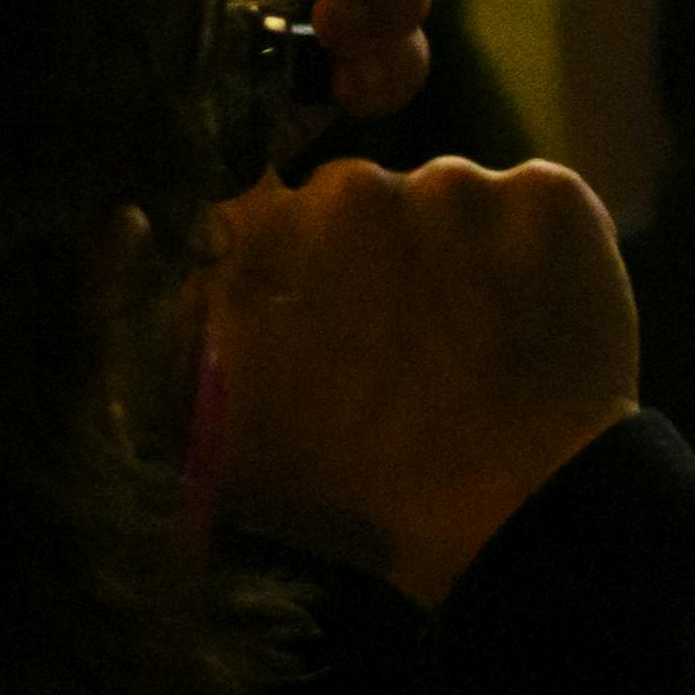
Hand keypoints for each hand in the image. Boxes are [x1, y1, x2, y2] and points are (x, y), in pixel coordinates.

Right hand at [197, 160, 637, 608]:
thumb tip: (145, 246)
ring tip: (471, 343)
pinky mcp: (549, 195)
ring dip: (453, 254)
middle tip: (400, 342)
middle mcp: (351, 189)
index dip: (292, 262)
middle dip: (371, 257)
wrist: (511, 509)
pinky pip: (531, 206)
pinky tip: (527, 322)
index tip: (322, 309)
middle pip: (357, 202)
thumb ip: (170, 340)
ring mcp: (458, 185)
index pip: (260, 208)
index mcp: (260, 238)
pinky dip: (529, 252)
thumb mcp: (218, 436)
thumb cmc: (353, 492)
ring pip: (446, 202)